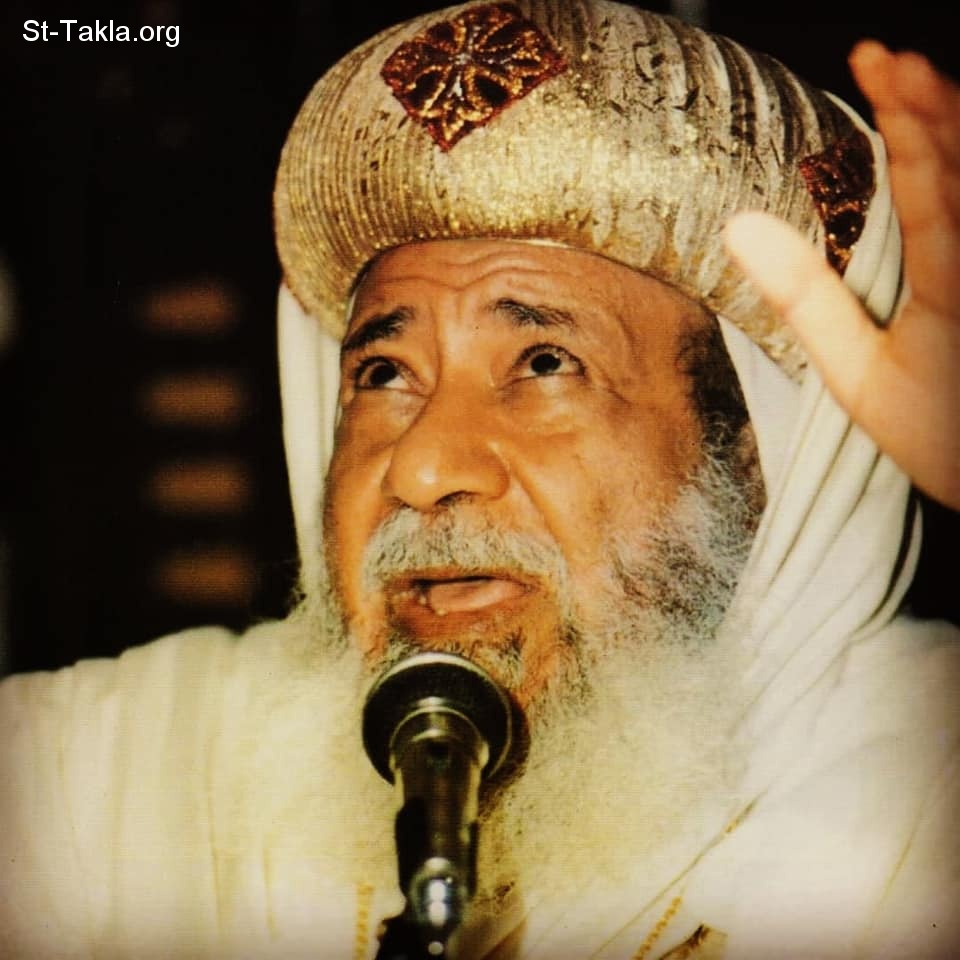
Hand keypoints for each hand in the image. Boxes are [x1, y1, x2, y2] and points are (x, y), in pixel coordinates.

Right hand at [724, 41, 959, 509]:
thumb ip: (806, 300)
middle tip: (892, 61)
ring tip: (920, 92)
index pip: (929, 173)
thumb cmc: (941, 435)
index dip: (903, 111)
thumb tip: (743, 228)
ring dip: (956, 126)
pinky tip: (951, 157)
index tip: (874, 60)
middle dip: (931, 100)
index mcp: (950, 279)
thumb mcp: (857, 378)